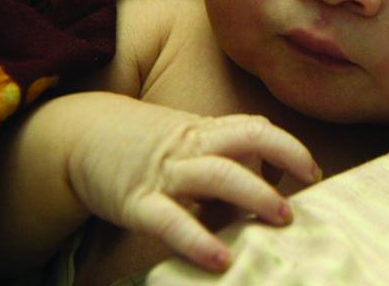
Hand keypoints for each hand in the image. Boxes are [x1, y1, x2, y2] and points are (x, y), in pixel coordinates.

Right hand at [65, 93, 320, 271]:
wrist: (75, 135)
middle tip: (306, 196)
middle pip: (246, 143)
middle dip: (284, 162)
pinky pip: (170, 220)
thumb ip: (227, 160)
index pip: (255, 129)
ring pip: (217, 174)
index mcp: (205, 132)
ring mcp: (164, 173)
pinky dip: (197, 239)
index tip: (312, 173)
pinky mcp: (137, 201)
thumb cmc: (144, 148)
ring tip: (281, 219)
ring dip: (254, 194)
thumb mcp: (188, 143)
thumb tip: (271, 190)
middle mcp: (190, 147)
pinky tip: (221, 259)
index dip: (287, 147)